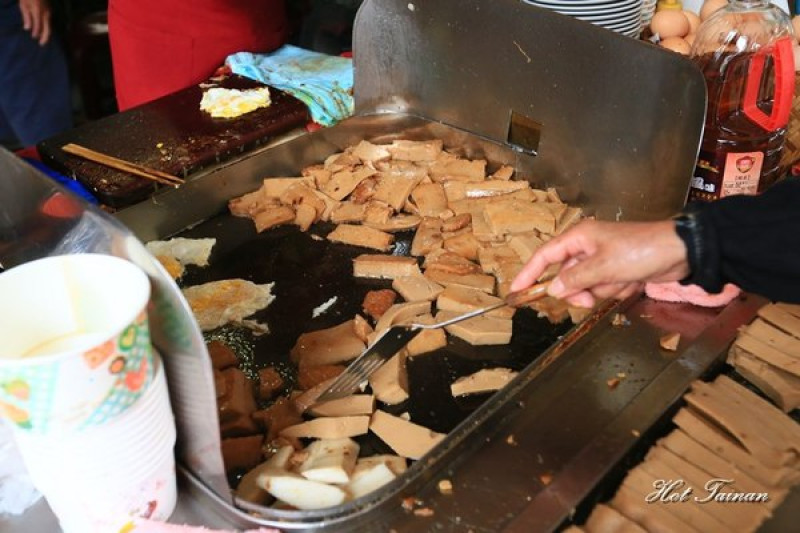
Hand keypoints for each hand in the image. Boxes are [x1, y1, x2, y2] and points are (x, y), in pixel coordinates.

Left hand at [19, 0, 50, 45]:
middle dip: (45, 37)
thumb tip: (27, 28)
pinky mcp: (50, 11)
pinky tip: (45, 31)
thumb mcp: (24, 5)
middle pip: (47, 28)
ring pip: (49, 25)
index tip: (34, 38)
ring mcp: (49, 12)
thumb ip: (26, 17)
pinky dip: (48, 28)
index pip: (38, 25)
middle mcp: (46, 14)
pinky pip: (49, 22)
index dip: (36, 32)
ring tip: (44, 39)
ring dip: (47, 33)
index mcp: (38, 12)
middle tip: (42, 44)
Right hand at [510, 219, 690, 307]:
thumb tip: (553, 290)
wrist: (680, 252)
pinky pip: (604, 287)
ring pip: (586, 285)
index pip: (544, 256)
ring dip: (603, 290)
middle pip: (566, 276)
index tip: (517, 291)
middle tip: (588, 300)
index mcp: (579, 238)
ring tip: (622, 282)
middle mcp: (586, 247)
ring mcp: (602, 259)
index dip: (529, 274)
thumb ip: (574, 279)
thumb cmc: (640, 250)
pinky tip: (631, 283)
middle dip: (579, 290)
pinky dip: (616, 289)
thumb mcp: (603, 267)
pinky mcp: (616, 270)